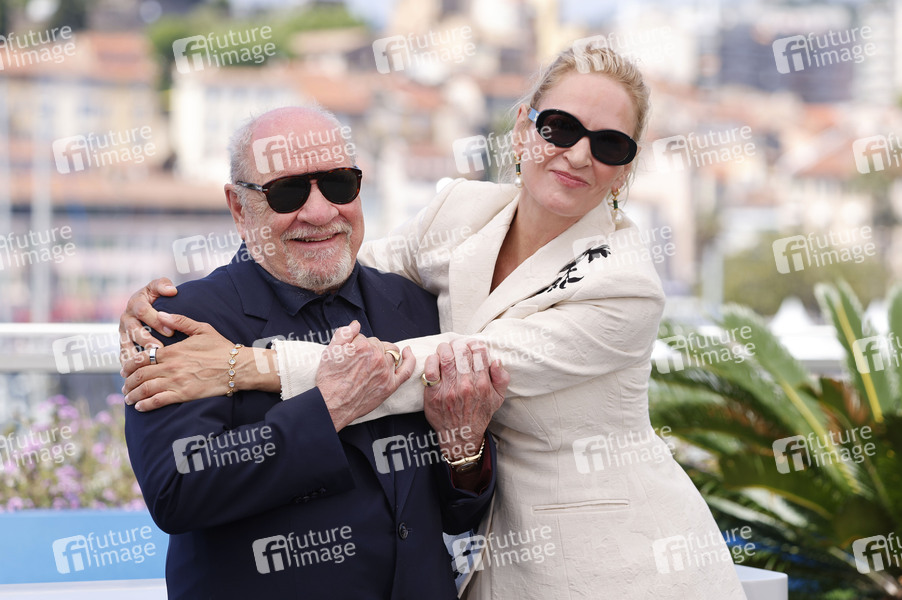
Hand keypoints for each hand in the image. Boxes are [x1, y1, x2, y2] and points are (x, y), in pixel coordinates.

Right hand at [118, 278, 177, 362]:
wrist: (148, 307)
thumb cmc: (157, 297)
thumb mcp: (159, 287)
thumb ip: (163, 285)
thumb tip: (171, 290)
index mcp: (135, 303)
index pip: (143, 311)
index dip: (156, 321)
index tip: (170, 332)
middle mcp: (126, 318)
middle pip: (134, 330)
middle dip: (147, 340)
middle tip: (159, 349)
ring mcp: (123, 332)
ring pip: (126, 345)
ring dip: (137, 355)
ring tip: (148, 364)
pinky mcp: (123, 344)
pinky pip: (124, 355)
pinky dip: (129, 364)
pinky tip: (137, 373)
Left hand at [122, 313, 278, 411]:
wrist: (239, 367)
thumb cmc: (222, 348)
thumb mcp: (202, 329)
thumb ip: (180, 321)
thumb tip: (162, 314)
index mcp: (173, 351)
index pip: (142, 357)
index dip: (129, 364)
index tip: (124, 370)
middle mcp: (171, 367)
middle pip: (140, 375)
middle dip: (128, 382)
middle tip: (124, 386)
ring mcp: (177, 382)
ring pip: (146, 389)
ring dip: (133, 395)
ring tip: (129, 398)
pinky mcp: (184, 395)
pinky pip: (158, 401)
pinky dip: (145, 404)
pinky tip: (140, 406)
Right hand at [316, 321, 414, 430]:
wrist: (332, 405)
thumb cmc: (329, 380)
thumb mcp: (330, 351)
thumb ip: (344, 333)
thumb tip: (356, 324)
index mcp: (363, 347)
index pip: (364, 337)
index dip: (356, 345)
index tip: (350, 355)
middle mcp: (377, 357)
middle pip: (378, 344)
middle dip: (369, 349)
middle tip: (357, 362)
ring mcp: (385, 372)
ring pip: (390, 353)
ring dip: (383, 354)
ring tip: (370, 364)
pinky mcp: (390, 385)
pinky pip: (406, 370)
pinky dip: (409, 359)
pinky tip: (407, 352)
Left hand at [422, 339, 508, 460]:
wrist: (460, 435)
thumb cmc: (479, 414)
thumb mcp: (498, 398)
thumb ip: (501, 378)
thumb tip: (496, 360)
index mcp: (482, 383)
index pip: (479, 352)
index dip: (474, 344)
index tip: (471, 346)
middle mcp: (466, 385)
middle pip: (461, 350)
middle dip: (459, 344)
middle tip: (457, 347)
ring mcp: (448, 389)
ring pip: (445, 356)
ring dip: (445, 348)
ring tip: (446, 350)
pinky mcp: (433, 394)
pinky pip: (430, 370)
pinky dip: (431, 361)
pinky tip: (435, 361)